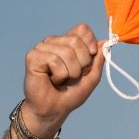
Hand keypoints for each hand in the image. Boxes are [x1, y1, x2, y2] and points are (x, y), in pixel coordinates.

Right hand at [21, 24, 105, 138]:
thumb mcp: (92, 77)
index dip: (90, 43)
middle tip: (73, 76)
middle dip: (81, 64)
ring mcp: (42, 48)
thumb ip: (98, 60)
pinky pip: (54, 60)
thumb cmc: (71, 94)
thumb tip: (105, 41)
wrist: (54, 109)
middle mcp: (54, 42)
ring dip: (70, 73)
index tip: (89, 60)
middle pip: (76, 40)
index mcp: (68, 43)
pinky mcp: (32, 56)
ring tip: (62, 80)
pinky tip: (51, 80)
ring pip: (66, 52)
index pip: (82, 29)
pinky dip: (59, 75)